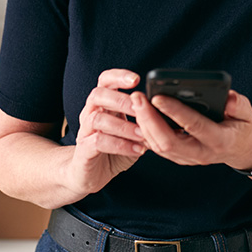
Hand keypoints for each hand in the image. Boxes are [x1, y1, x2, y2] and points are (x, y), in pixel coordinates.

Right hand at [64, 69, 147, 196]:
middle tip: (141, 108)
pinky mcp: (83, 150)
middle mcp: (90, 113)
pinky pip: (98, 141)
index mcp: (103, 104)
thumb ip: (144, 120)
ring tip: (143, 134)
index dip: (118, 76)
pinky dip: (120, 145)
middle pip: (98, 94)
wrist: (89, 175)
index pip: (105, 80)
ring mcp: (84, 131)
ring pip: (98, 118)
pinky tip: (137, 150)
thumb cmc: (113, 150)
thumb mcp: (132, 131)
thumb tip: (168, 111)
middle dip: (121, 99)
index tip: (137, 79)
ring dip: (123, 126)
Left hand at [133, 89, 251, 170]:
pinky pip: (157, 147)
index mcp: (219, 140)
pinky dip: (145, 131)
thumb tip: (228, 98)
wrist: (240, 149)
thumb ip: (239, 105)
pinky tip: (138, 114)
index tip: (158, 96)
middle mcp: (201, 153)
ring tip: (136, 101)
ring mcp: (188, 158)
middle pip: (168, 141)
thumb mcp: (248, 114)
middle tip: (138, 97)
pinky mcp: (178, 157)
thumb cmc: (242, 126)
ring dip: (144, 125)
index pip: (194, 126)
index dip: (175, 112)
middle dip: (149, 119)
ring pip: (159, 146)